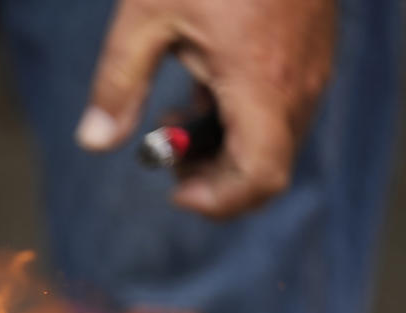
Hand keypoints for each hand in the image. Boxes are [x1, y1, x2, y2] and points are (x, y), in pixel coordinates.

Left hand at [76, 0, 337, 216]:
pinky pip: (282, 109)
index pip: (260, 178)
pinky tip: (201, 87)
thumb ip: (118, 83)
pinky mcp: (310, 53)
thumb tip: (94, 141)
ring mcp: (311, 68)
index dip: (219, 201)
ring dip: (226, 148)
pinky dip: (242, 119)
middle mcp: (298, 83)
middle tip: (168, 159)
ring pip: (276, 141)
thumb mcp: (145, 16)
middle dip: (216, 179)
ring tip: (176, 116)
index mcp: (260, 81)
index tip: (176, 191)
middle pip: (267, 168)